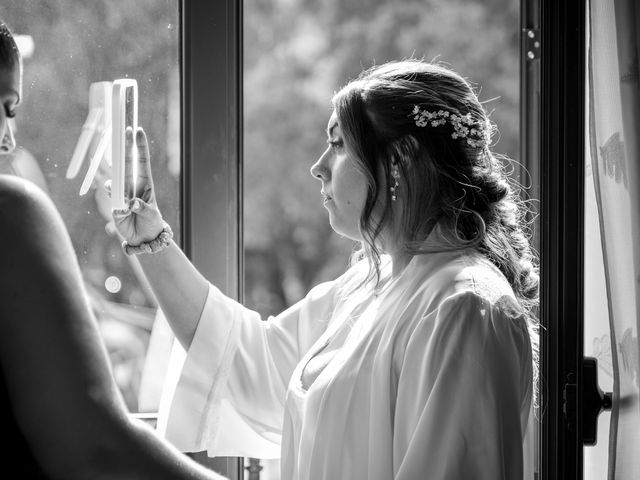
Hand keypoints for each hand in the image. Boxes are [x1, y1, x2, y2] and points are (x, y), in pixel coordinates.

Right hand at [111, 127, 165, 245]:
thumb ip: (143, 209)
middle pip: (126, 163)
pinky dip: (116, 205)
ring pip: (114, 181)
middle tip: (123, 130)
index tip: (137, 130)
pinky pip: (111, 199)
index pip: (142, 161)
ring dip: (115, 185)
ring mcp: (122, 193)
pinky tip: (124, 213)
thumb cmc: (152, 223)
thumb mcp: (152, 216)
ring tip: (126, 203)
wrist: (143, 238)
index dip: (139, 146)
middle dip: (124, 147)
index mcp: (146, 184)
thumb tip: (131, 203)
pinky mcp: (114, 204)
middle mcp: (132, 185)